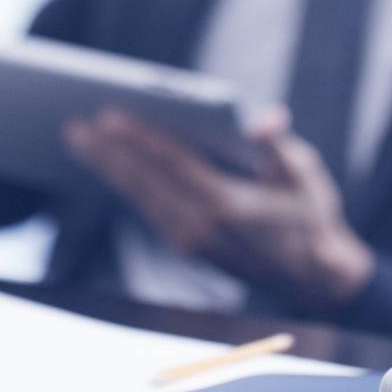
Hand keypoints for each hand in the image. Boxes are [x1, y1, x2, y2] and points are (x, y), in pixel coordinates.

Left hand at [63, 107, 373, 307]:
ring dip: (109, 169)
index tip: (109, 115)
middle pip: (144, 182)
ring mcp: (191, 241)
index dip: (139, 137)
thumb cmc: (312, 216)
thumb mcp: (306, 174)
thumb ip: (279, 146)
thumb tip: (263, 121)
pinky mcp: (188, 248)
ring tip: (81, 141)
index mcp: (226, 204)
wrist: (317, 276)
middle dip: (107, 153)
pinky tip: (112, 166)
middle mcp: (201, 226)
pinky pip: (150, 210)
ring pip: (141, 197)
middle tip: (74, 128)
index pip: (172, 163)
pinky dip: (128, 186)